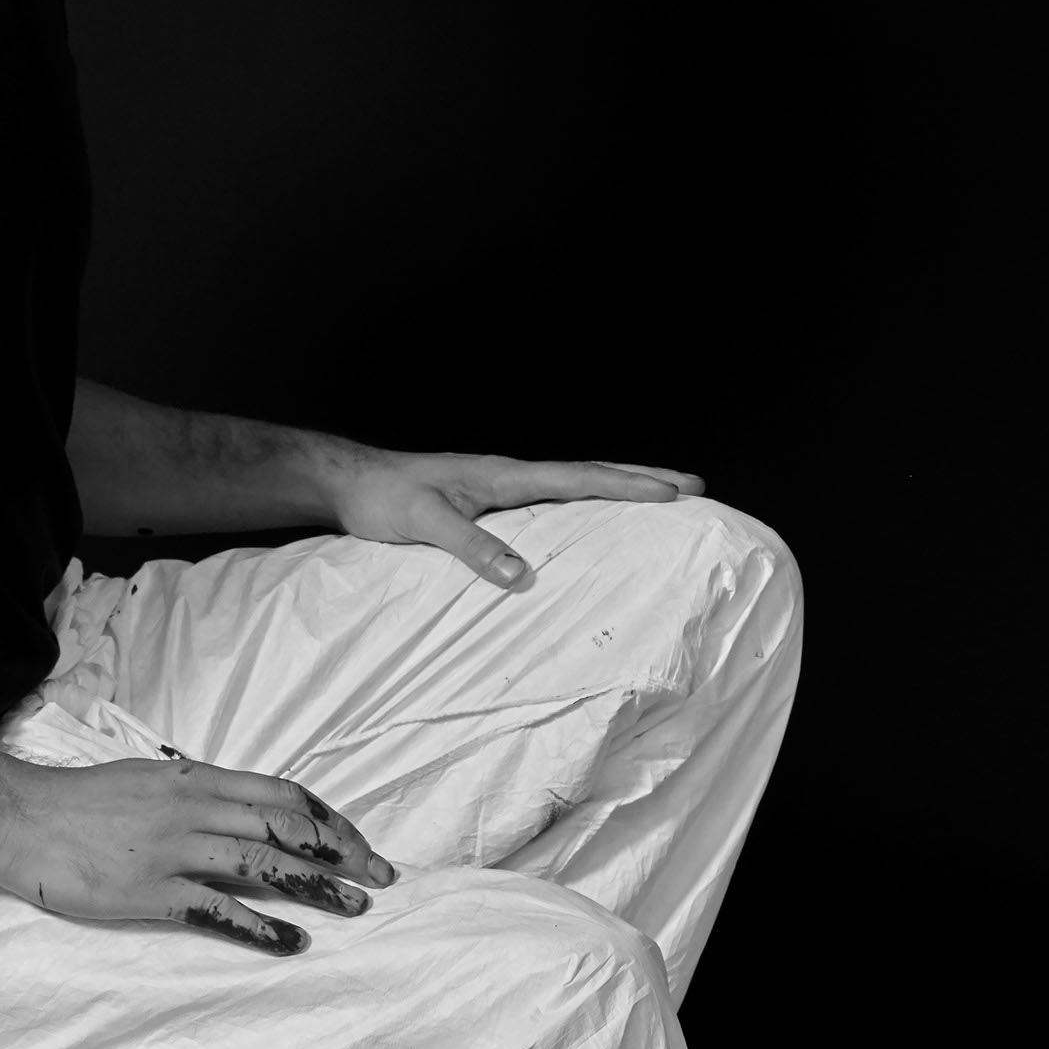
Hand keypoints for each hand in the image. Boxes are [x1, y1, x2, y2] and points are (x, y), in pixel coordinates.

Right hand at [0, 751, 396, 955]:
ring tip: (355, 906)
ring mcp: (175, 850)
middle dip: (342, 851)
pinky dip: (261, 927)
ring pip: (264, 866)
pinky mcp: (149, 892)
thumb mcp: (150, 779)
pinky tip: (291, 942)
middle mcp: (197, 809)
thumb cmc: (81, 800)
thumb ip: (197, 791)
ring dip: (318, 887)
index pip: (282, 795)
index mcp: (199, 779)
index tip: (357, 839)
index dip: (328, 818)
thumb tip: (237, 804)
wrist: (19, 816)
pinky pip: (218, 910)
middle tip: (381, 874)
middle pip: (288, 829)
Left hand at [328, 449, 704, 589]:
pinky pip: (557, 495)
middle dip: (644, 476)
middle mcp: (513, 473)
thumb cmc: (386, 499)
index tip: (673, 492)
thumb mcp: (426, 524)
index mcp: (506, 475)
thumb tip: (524, 576)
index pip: (578, 479)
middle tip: (696, 483)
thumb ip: (473, 548)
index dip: (627, 486)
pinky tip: (598, 509)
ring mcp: (505, 483)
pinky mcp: (493, 497)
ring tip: (664, 489)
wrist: (353, 482)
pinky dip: (591, 496)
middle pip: (592, 472)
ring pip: (578, 480)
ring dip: (623, 483)